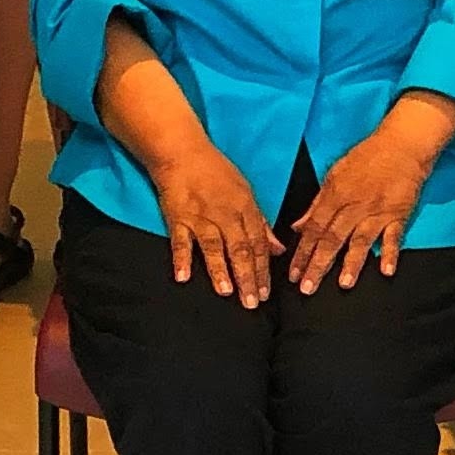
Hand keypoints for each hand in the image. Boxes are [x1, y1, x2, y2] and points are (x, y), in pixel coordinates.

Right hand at [153, 142, 282, 305]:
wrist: (183, 153)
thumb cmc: (215, 172)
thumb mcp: (246, 192)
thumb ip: (260, 223)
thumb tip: (277, 249)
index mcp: (244, 208)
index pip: (258, 243)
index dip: (263, 269)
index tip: (266, 292)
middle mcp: (224, 215)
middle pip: (239, 249)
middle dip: (247, 277)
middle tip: (251, 302)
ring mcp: (200, 218)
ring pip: (213, 246)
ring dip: (220, 269)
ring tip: (227, 291)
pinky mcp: (177, 218)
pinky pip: (179, 241)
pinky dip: (181, 258)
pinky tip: (183, 276)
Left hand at [285, 122, 429, 291]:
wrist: (402, 145)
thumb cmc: (367, 158)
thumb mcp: (334, 175)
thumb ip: (316, 205)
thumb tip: (298, 227)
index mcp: (336, 194)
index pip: (314, 228)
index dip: (302, 252)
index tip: (293, 273)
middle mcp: (355, 205)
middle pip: (333, 238)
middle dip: (318, 265)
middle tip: (308, 287)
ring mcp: (378, 211)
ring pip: (361, 240)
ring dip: (352, 263)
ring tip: (343, 284)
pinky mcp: (399, 214)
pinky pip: (394, 236)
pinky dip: (390, 252)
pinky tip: (386, 270)